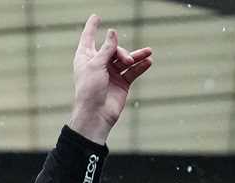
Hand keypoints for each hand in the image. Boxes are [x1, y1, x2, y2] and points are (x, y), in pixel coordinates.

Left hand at [69, 16, 152, 144]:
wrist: (96, 115)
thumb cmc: (89, 90)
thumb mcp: (96, 65)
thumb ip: (106, 48)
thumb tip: (113, 32)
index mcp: (85, 58)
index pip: (89, 38)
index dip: (92, 27)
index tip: (96, 16)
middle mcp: (98, 64)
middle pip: (112, 48)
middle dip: (121, 52)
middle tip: (126, 60)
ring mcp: (110, 74)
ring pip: (125, 59)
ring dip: (137, 56)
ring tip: (149, 52)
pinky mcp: (121, 83)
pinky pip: (133, 72)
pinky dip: (141, 66)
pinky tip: (148, 62)